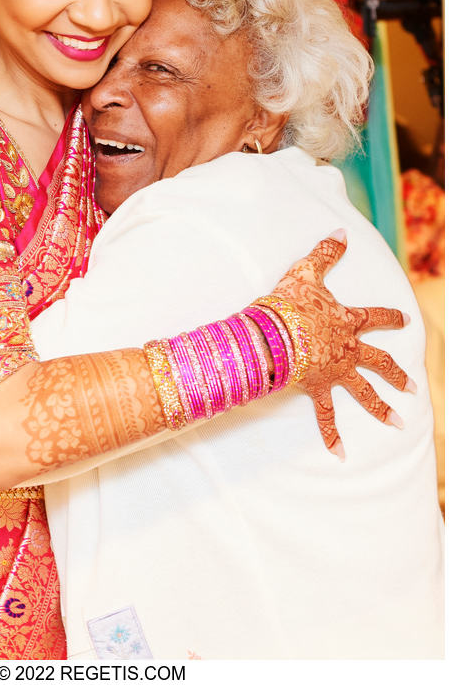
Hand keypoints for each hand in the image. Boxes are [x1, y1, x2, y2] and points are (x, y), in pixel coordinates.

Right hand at [271, 230, 413, 457]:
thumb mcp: (307, 271)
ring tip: (399, 423)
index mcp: (348, 321)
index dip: (391, 317)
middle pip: (380, 363)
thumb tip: (342, 232)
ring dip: (382, 408)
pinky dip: (333, 436)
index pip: (376, 317)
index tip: (406, 319)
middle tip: (414, 389)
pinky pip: (327, 416)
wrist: (273, 331)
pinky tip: (342, 454)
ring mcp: (334, 371)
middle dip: (398, 375)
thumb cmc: (289, 301)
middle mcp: (348, 349)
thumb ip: (326, 253)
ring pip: (364, 392)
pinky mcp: (317, 387)